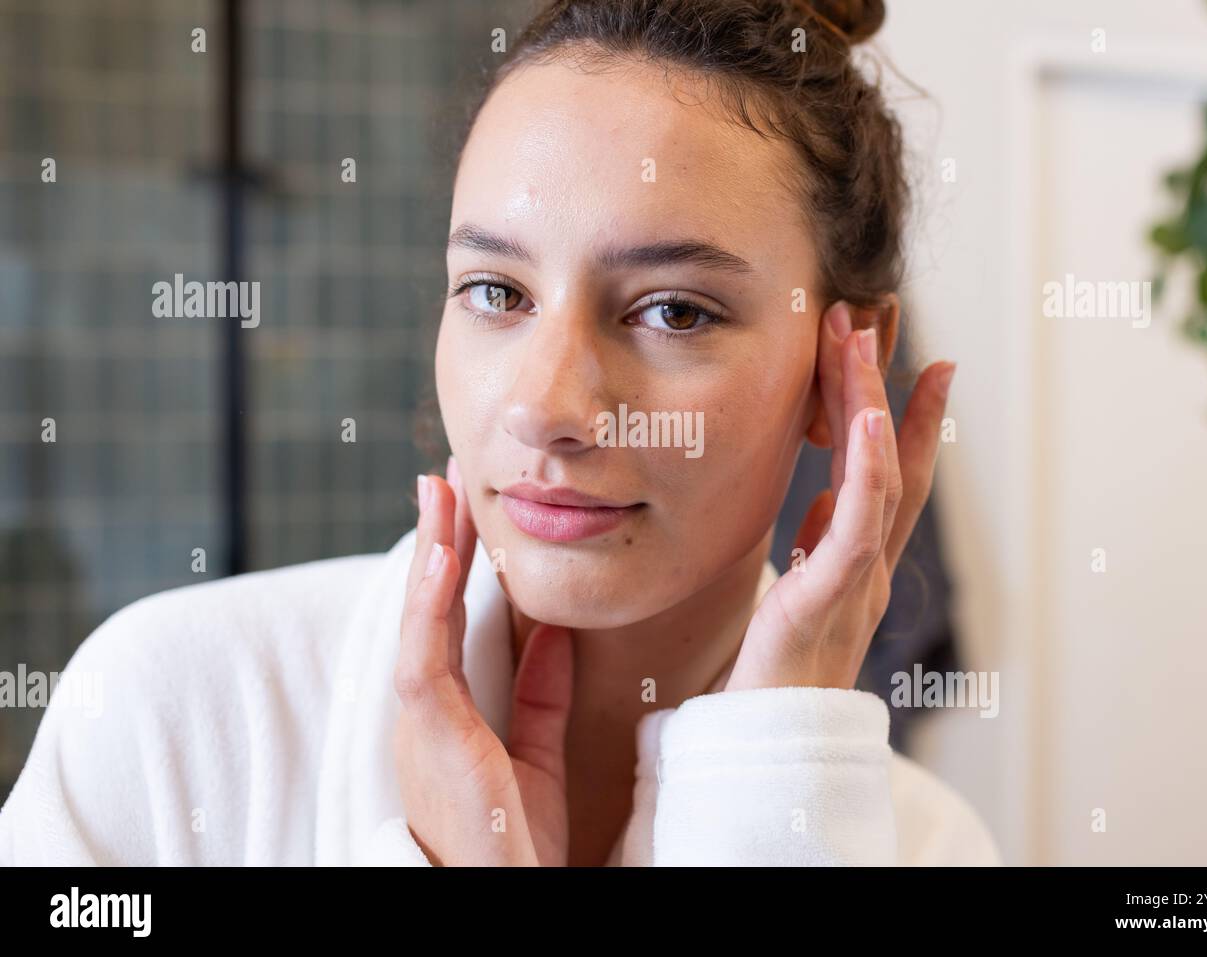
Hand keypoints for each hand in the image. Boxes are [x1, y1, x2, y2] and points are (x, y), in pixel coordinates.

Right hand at [393, 458, 574, 864]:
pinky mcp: (430, 734)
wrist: (504, 895)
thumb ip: (541, 693)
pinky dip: (428, 604)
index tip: (466, 507)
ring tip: (439, 491)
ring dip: (428, 552)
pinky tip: (438, 557)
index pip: (449, 617)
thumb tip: (554, 632)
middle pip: (428, 604)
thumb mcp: (534, 753)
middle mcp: (425, 708)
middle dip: (437, 537)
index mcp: (448, 710)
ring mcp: (421, 720)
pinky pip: (424, 657)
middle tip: (445, 474)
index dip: (455, 560)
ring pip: (420, 617)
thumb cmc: (511, 840)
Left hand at [724, 300, 954, 691]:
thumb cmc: (772, 677)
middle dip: (889, 385)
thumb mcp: (795, 597)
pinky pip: (857, 526)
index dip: (906, 416)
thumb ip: (817, 553)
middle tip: (882, 316)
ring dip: (871, 404)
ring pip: (878, 479)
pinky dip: (869, 470)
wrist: (762, 748)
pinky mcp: (828, 599)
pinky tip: (868, 419)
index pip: (887, 476)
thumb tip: (821, 508)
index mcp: (855, 563)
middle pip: (891, 461)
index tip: (917, 359)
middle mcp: (867, 566)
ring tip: (861, 338)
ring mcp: (856, 581)